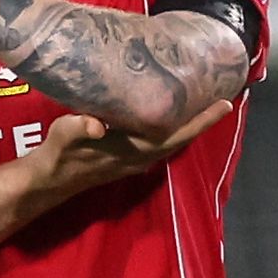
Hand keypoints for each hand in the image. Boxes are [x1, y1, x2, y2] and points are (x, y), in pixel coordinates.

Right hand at [29, 99, 231, 195]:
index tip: (226, 104)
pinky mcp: (132, 157)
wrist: (51, 180)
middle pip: (183, 137)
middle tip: (226, 97)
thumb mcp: (63, 136)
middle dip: (205, 120)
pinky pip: (162, 141)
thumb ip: (79, 128)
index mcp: (134, 150)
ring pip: (174, 141)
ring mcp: (139, 159)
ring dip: (192, 124)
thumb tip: (96, 126)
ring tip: (207, 102)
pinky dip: (175, 127)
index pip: (177, 134)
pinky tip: (175, 115)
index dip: (202, 121)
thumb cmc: (58, 155)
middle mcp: (143, 157)